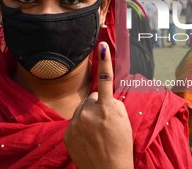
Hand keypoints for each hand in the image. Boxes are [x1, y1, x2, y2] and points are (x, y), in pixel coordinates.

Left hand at [63, 42, 133, 168]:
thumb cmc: (121, 145)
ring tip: (96, 132)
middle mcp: (89, 114)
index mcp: (107, 109)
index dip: (104, 62)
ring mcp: (76, 124)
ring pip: (82, 108)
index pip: (105, 81)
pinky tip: (87, 138)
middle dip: (97, 105)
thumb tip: (101, 96)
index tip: (102, 46)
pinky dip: (80, 125)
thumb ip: (112, 103)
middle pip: (91, 98)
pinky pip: (75, 120)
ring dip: (88, 114)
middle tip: (105, 122)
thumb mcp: (123, 120)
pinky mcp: (67, 132)